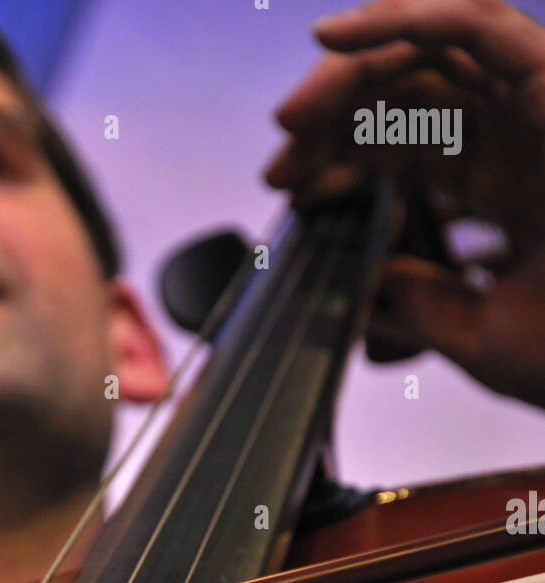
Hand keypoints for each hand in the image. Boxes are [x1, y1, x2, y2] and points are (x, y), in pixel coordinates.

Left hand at [265, 0, 544, 408]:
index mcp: (505, 177)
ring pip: (428, 42)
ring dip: (349, 71)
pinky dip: (402, 19)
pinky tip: (331, 43)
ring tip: (292, 119)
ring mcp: (538, 98)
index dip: (338, 155)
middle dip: (329, 115)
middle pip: (404, 86)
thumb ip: (421, 306)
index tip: (287, 188)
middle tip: (279, 161)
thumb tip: (369, 289)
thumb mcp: (477, 335)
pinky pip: (475, 23)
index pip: (403, 141)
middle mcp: (519, 128)